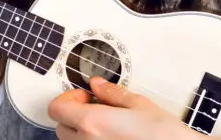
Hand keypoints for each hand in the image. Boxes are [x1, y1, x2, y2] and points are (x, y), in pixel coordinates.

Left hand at [48, 76, 199, 139]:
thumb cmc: (163, 135)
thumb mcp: (139, 104)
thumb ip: (112, 93)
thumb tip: (96, 85)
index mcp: (93, 123)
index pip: (56, 109)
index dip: (67, 98)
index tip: (85, 96)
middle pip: (61, 127)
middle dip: (74, 115)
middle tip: (96, 109)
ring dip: (81, 132)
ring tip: (107, 125)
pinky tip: (113, 137)